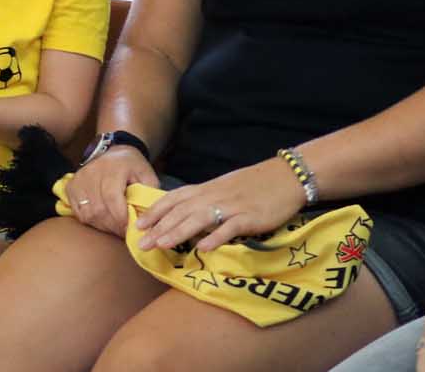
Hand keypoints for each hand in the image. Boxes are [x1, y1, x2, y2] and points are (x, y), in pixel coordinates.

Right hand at [64, 145, 159, 235]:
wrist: (114, 152)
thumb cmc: (132, 166)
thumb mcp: (147, 175)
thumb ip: (148, 195)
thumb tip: (148, 218)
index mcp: (113, 169)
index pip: (112, 198)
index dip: (120, 217)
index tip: (129, 228)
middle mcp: (92, 173)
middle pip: (99, 209)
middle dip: (113, 226)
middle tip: (123, 231)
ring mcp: (79, 180)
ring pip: (87, 214)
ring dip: (102, 225)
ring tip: (114, 226)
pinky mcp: (71, 187)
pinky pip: (78, 213)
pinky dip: (91, 221)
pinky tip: (102, 220)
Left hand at [135, 156, 305, 252]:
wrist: (286, 176)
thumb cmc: (255, 184)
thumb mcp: (225, 187)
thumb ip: (206, 200)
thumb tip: (185, 216)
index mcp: (208, 188)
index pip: (176, 198)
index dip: (156, 211)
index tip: (138, 224)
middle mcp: (215, 195)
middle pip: (183, 210)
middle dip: (160, 226)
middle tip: (141, 243)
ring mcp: (232, 206)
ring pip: (200, 219)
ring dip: (179, 231)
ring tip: (162, 244)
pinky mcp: (249, 217)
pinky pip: (230, 228)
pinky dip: (216, 238)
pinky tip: (203, 249)